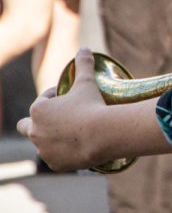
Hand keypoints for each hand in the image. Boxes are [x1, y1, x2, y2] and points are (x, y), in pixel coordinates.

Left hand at [16, 48, 106, 171]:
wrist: (103, 134)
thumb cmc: (92, 106)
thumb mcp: (87, 83)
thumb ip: (83, 65)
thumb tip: (85, 48)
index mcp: (38, 110)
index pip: (42, 101)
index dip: (54, 97)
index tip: (66, 97)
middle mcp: (35, 131)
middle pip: (27, 126)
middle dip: (36, 121)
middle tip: (56, 118)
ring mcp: (44, 149)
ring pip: (42, 142)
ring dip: (51, 137)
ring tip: (70, 133)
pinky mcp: (55, 164)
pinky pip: (55, 157)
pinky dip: (62, 153)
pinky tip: (74, 147)